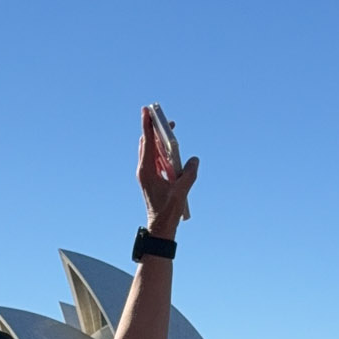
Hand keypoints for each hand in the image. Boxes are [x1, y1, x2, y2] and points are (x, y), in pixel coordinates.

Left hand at [138, 106, 198, 239]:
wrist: (160, 226)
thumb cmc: (168, 210)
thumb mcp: (181, 191)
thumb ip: (189, 174)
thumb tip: (194, 159)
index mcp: (147, 170)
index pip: (147, 143)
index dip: (147, 125)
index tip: (146, 111)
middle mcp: (144, 170)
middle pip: (147, 143)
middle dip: (154, 129)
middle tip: (160, 116)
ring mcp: (147, 174)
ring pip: (150, 151)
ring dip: (158, 139)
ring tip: (166, 128)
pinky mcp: (151, 178)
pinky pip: (155, 159)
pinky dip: (161, 151)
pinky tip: (169, 148)